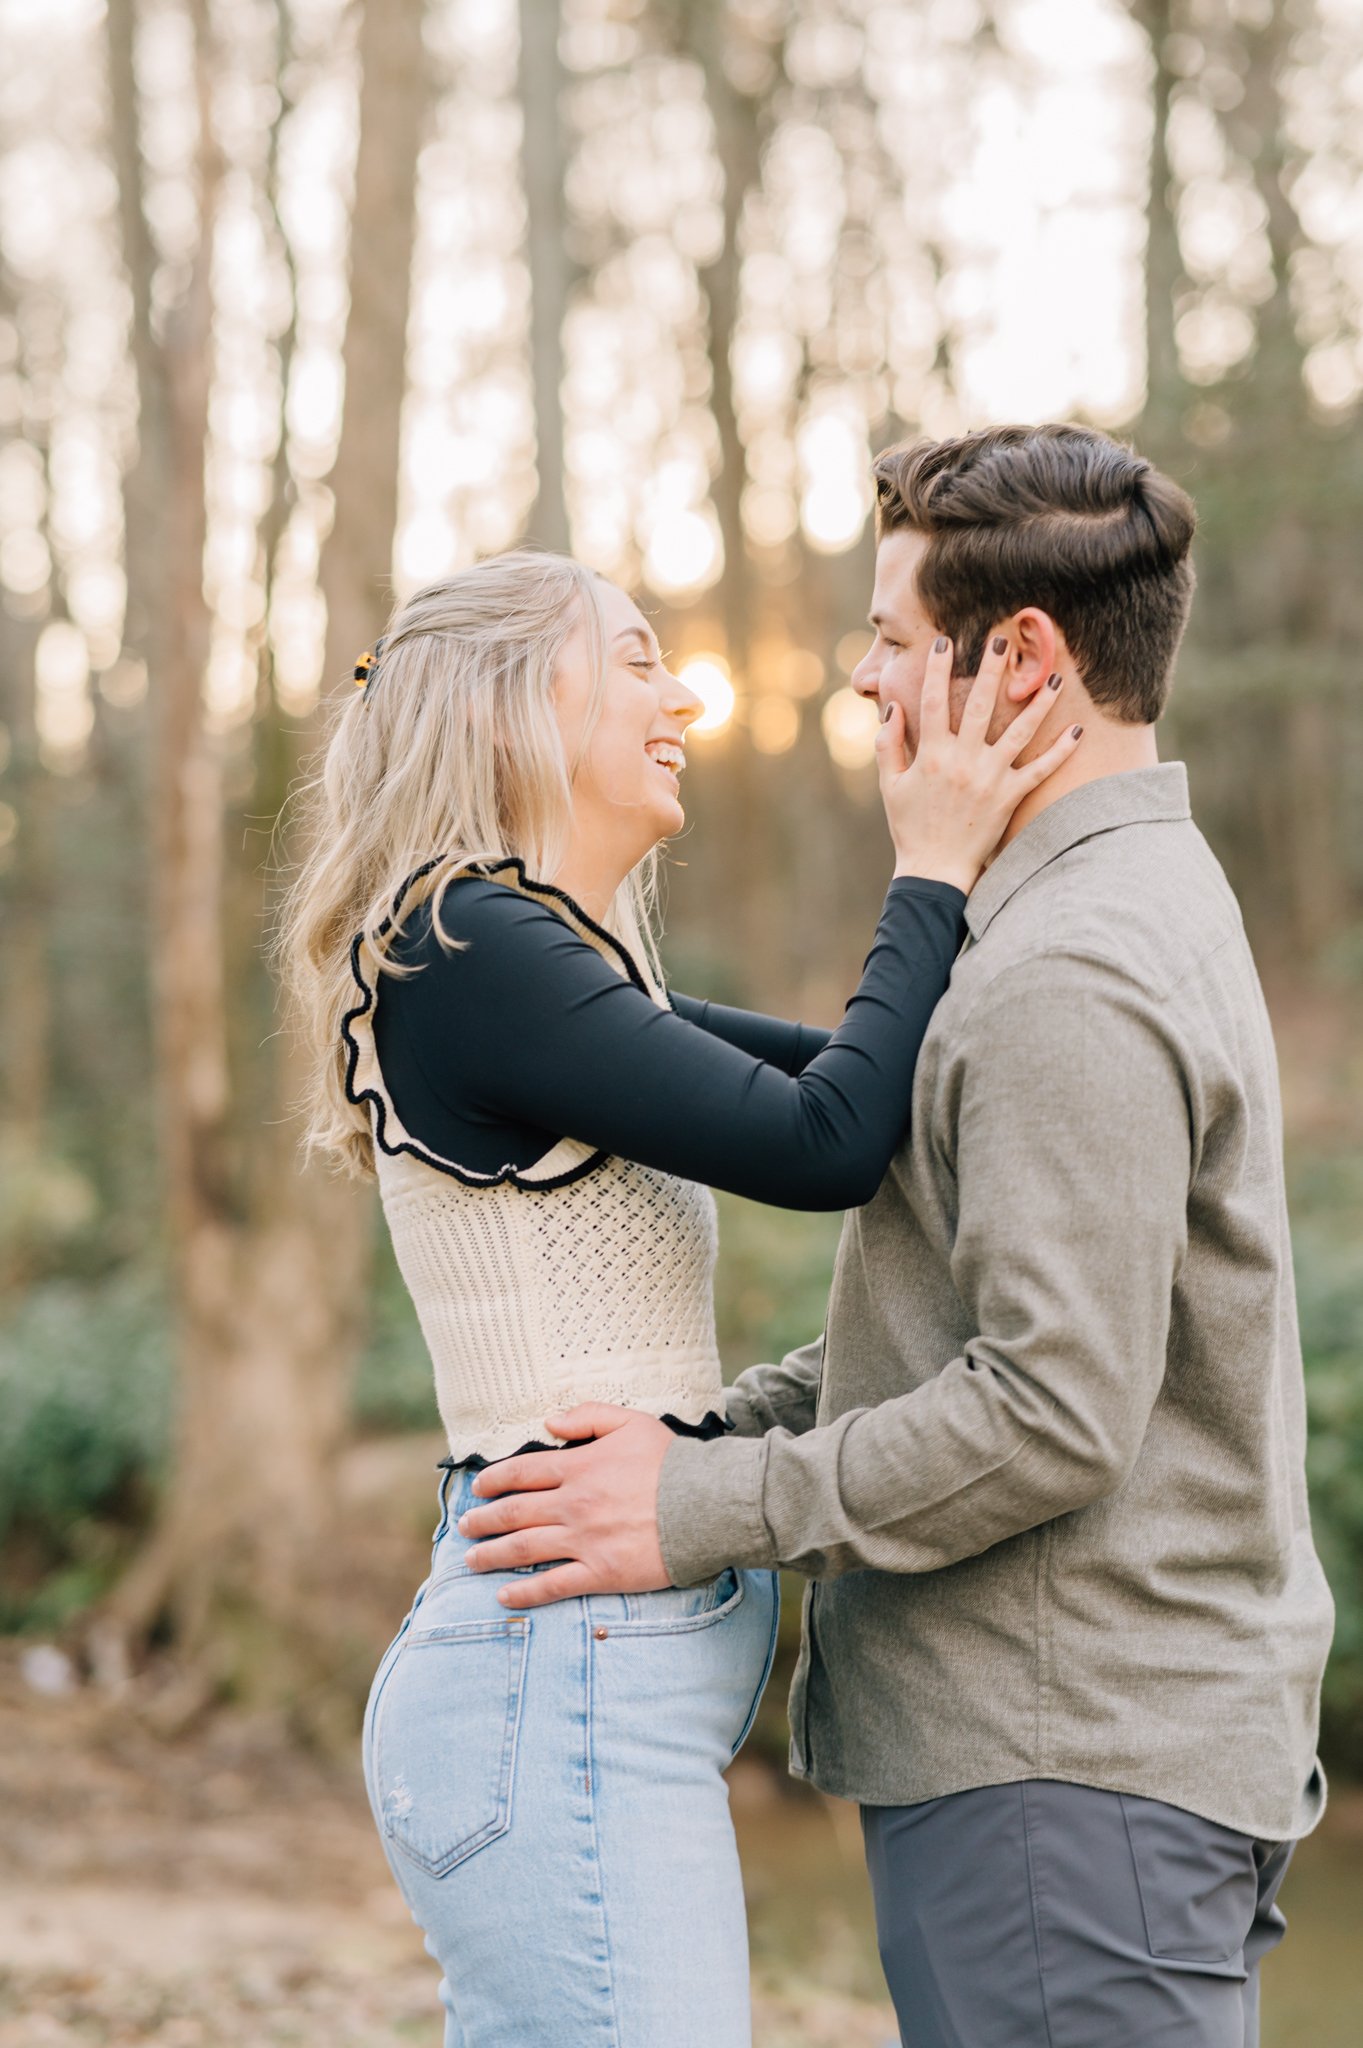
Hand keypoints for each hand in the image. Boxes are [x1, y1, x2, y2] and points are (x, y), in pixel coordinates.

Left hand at [457, 1404, 673, 1607]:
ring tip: (471, 1561)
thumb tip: (549, 1422)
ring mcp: (584, 1541)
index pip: (521, 1472)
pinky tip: (505, 1596)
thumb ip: (587, 1416)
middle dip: (483, 1520)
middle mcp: (574, 1504)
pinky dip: (525, 1593)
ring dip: (492, 1555)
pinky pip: (553, 1585)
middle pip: (514, 1513)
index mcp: (579, 1467)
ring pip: (524, 1549)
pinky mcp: (601, 1573)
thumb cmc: (671, 1462)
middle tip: (464, 1526)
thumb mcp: (631, 1422)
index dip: (494, 1480)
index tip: (476, 1488)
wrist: (706, 1505)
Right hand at [878, 635, 1081, 892]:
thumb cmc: (909, 827)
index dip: (936, 669)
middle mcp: (961, 761)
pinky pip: (1039, 770)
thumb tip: (892, 708)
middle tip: (1002, 642)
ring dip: (1038, 703)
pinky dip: (1060, 751)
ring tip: (1053, 677)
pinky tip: (1077, 730)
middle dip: (991, 671)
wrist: (934, 870)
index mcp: (930, 754)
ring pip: (1018, 732)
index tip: (944, 642)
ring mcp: (988, 778)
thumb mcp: (891, 785)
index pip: (931, 701)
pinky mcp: (1009, 797)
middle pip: (978, 705)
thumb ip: (889, 744)